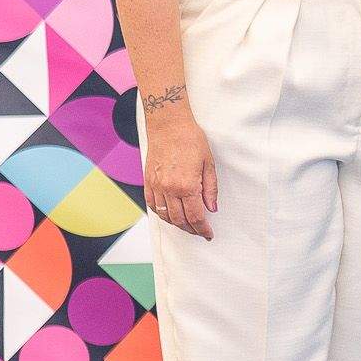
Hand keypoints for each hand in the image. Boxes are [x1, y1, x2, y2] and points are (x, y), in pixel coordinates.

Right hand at [142, 111, 216, 238]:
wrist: (168, 126)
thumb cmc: (191, 141)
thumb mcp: (208, 164)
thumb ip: (210, 189)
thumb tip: (212, 208)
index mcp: (186, 186)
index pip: (195, 216)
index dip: (203, 229)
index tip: (208, 234)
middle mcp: (168, 189)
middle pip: (179, 220)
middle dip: (191, 229)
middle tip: (201, 231)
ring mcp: (156, 187)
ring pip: (165, 216)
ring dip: (177, 224)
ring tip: (188, 225)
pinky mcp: (148, 182)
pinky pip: (153, 205)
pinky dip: (162, 214)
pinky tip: (171, 214)